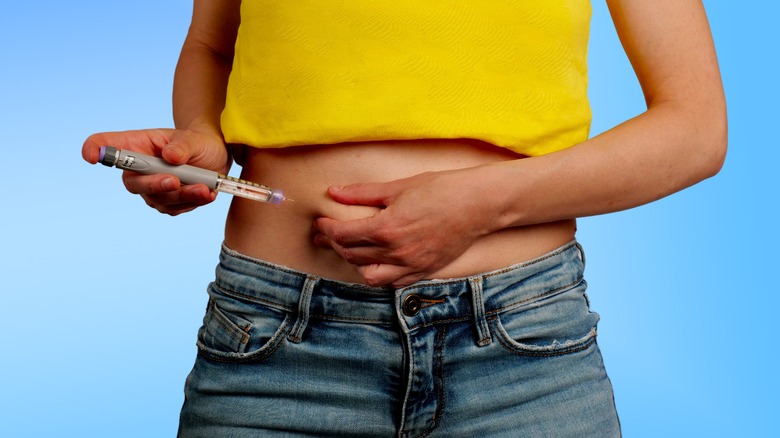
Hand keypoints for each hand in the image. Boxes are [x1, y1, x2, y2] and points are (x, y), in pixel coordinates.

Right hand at [82, 128, 230, 214]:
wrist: (215, 157)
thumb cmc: (199, 143)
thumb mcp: (195, 139)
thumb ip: (183, 146)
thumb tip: (171, 157)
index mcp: (139, 145)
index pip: (108, 145)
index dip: (96, 150)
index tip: (91, 156)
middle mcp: (140, 170)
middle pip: (134, 183)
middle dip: (154, 185)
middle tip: (174, 181)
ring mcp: (153, 189)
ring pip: (159, 200)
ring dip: (182, 196)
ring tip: (204, 188)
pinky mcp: (169, 203)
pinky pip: (176, 208)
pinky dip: (193, 202)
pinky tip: (208, 194)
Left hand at [313, 168, 498, 287]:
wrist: (478, 204)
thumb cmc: (441, 190)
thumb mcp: (398, 187)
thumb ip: (363, 193)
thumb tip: (335, 192)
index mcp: (386, 228)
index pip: (344, 234)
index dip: (327, 228)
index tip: (322, 221)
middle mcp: (396, 251)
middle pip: (352, 255)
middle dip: (335, 244)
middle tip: (327, 234)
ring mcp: (411, 265)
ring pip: (369, 275)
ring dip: (355, 263)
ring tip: (351, 249)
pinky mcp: (424, 271)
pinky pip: (393, 283)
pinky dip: (379, 275)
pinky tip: (376, 262)